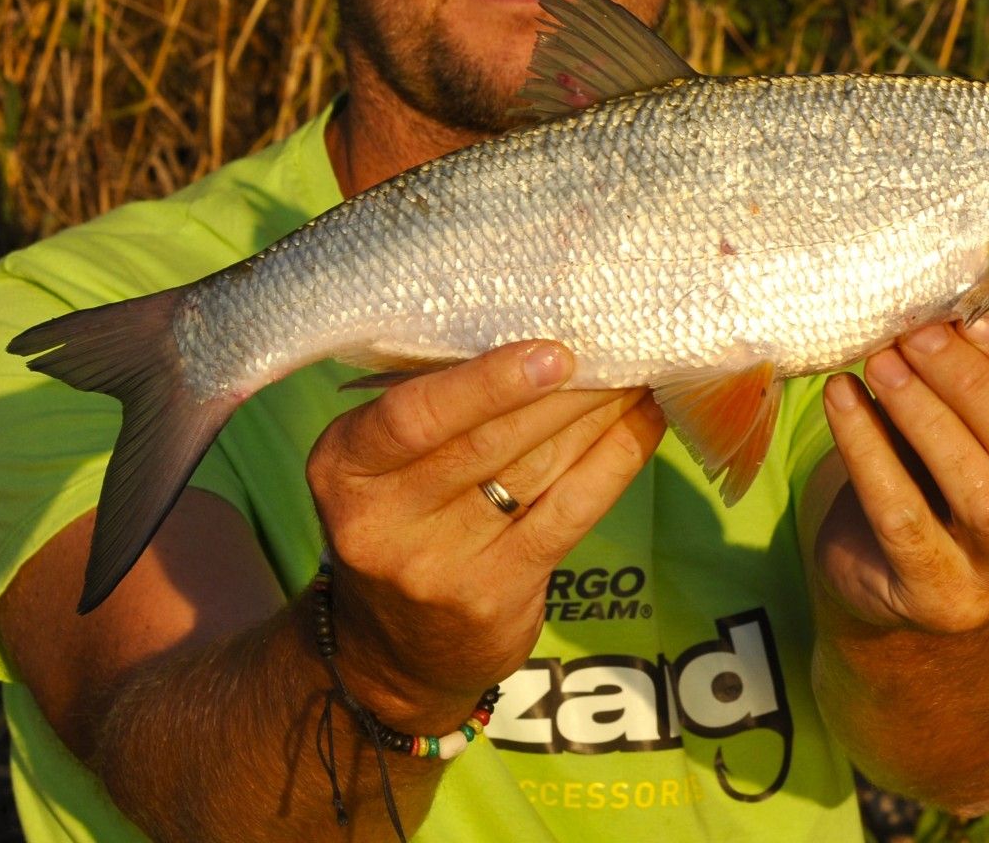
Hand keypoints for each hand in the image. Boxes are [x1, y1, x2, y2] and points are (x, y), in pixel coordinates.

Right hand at [306, 340, 664, 731]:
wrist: (395, 656)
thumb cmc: (403, 523)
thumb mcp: (384, 468)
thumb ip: (437, 410)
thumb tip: (538, 332)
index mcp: (344, 465)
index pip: (412, 415)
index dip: (486, 382)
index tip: (554, 350)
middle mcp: (380, 520)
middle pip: (486, 441)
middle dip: (562, 390)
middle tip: (618, 346)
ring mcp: (436, 566)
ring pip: (535, 472)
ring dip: (596, 416)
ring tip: (636, 372)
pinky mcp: (492, 596)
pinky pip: (568, 514)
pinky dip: (614, 462)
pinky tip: (643, 424)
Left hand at [813, 318, 988, 634]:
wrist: (900, 577)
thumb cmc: (943, 468)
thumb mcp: (979, 424)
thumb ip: (980, 372)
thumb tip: (941, 297)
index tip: (977, 312)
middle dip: (971, 382)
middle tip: (915, 333)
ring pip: (982, 493)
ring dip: (925, 417)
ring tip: (880, 363)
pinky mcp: (943, 600)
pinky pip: (904, 521)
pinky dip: (867, 453)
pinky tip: (840, 399)